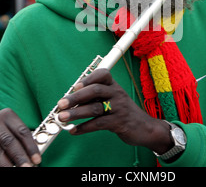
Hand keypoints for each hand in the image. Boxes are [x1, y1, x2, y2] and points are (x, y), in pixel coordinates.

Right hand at [0, 108, 40, 166]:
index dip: (31, 147)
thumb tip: (34, 158)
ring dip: (6, 165)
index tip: (37, 160)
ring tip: (14, 172)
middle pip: (8, 141)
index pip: (22, 131)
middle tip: (27, 168)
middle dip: (19, 157)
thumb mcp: (16, 131)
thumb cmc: (9, 132)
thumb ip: (23, 141)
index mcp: (8, 115)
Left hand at [56, 69, 172, 153]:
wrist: (145, 127)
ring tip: (62, 118)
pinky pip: (99, 124)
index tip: (74, 86)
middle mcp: (117, 94)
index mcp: (114, 86)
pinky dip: (84, 127)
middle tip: (61, 104)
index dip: (88, 78)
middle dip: (76, 97)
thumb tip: (70, 99)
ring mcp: (119, 108)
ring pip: (95, 108)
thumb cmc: (122, 112)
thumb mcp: (112, 99)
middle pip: (95, 91)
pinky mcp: (119, 123)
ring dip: (76, 113)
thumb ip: (95, 97)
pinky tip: (74, 130)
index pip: (102, 74)